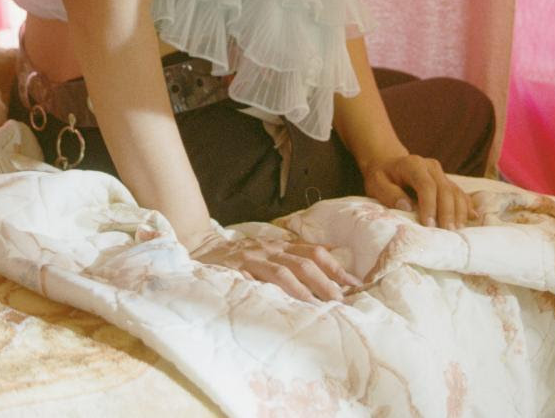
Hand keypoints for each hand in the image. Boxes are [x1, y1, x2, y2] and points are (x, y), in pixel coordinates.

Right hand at [189, 232, 361, 302]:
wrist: (199, 247)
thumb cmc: (240, 256)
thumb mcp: (268, 251)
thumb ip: (293, 254)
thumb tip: (329, 251)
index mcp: (279, 246)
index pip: (313, 252)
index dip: (335, 268)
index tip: (355, 285)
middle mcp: (268, 249)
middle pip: (303, 262)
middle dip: (324, 282)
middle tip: (340, 302)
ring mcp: (250, 259)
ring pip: (281, 272)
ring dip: (302, 291)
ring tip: (317, 308)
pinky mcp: (232, 271)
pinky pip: (252, 282)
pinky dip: (267, 293)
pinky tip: (278, 306)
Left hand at [362, 154, 476, 229]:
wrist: (389, 164)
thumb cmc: (382, 177)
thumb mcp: (377, 183)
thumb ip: (389, 194)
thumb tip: (407, 207)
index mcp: (413, 164)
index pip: (426, 185)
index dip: (430, 206)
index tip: (429, 225)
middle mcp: (431, 166)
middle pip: (445, 189)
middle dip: (447, 212)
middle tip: (448, 233)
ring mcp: (441, 174)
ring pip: (456, 191)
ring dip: (459, 212)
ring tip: (458, 232)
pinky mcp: (447, 182)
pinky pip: (460, 193)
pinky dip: (466, 207)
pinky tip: (471, 219)